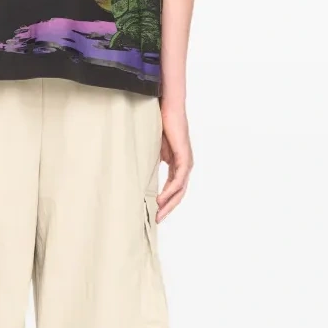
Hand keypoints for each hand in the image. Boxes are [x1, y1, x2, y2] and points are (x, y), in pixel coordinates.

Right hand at [157, 100, 192, 221]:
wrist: (167, 107)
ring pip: (180, 189)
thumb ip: (152, 162)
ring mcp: (186, 161)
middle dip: (168, 208)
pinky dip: (170, 190)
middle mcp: (184, 165)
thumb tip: (141, 174)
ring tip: (158, 213)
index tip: (154, 213)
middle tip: (156, 220)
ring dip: (169, 203)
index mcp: (178, 164)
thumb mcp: (154, 148)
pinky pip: (179, 179)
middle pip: (179, 193)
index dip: (165, 202)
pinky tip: (161, 198)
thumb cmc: (160, 124)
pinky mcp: (184, 156)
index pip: (173, 188)